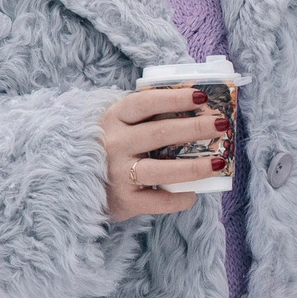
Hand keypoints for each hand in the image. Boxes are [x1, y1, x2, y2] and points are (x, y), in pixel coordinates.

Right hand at [100, 86, 232, 219]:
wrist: (74, 183)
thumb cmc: (112, 147)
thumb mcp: (121, 124)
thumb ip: (148, 115)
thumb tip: (199, 106)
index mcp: (114, 118)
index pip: (146, 103)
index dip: (175, 98)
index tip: (202, 96)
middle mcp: (114, 143)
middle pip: (160, 133)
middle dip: (196, 128)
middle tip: (222, 125)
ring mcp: (117, 173)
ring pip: (162, 169)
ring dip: (194, 166)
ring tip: (218, 162)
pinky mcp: (123, 200)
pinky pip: (158, 201)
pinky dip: (179, 198)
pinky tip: (193, 194)